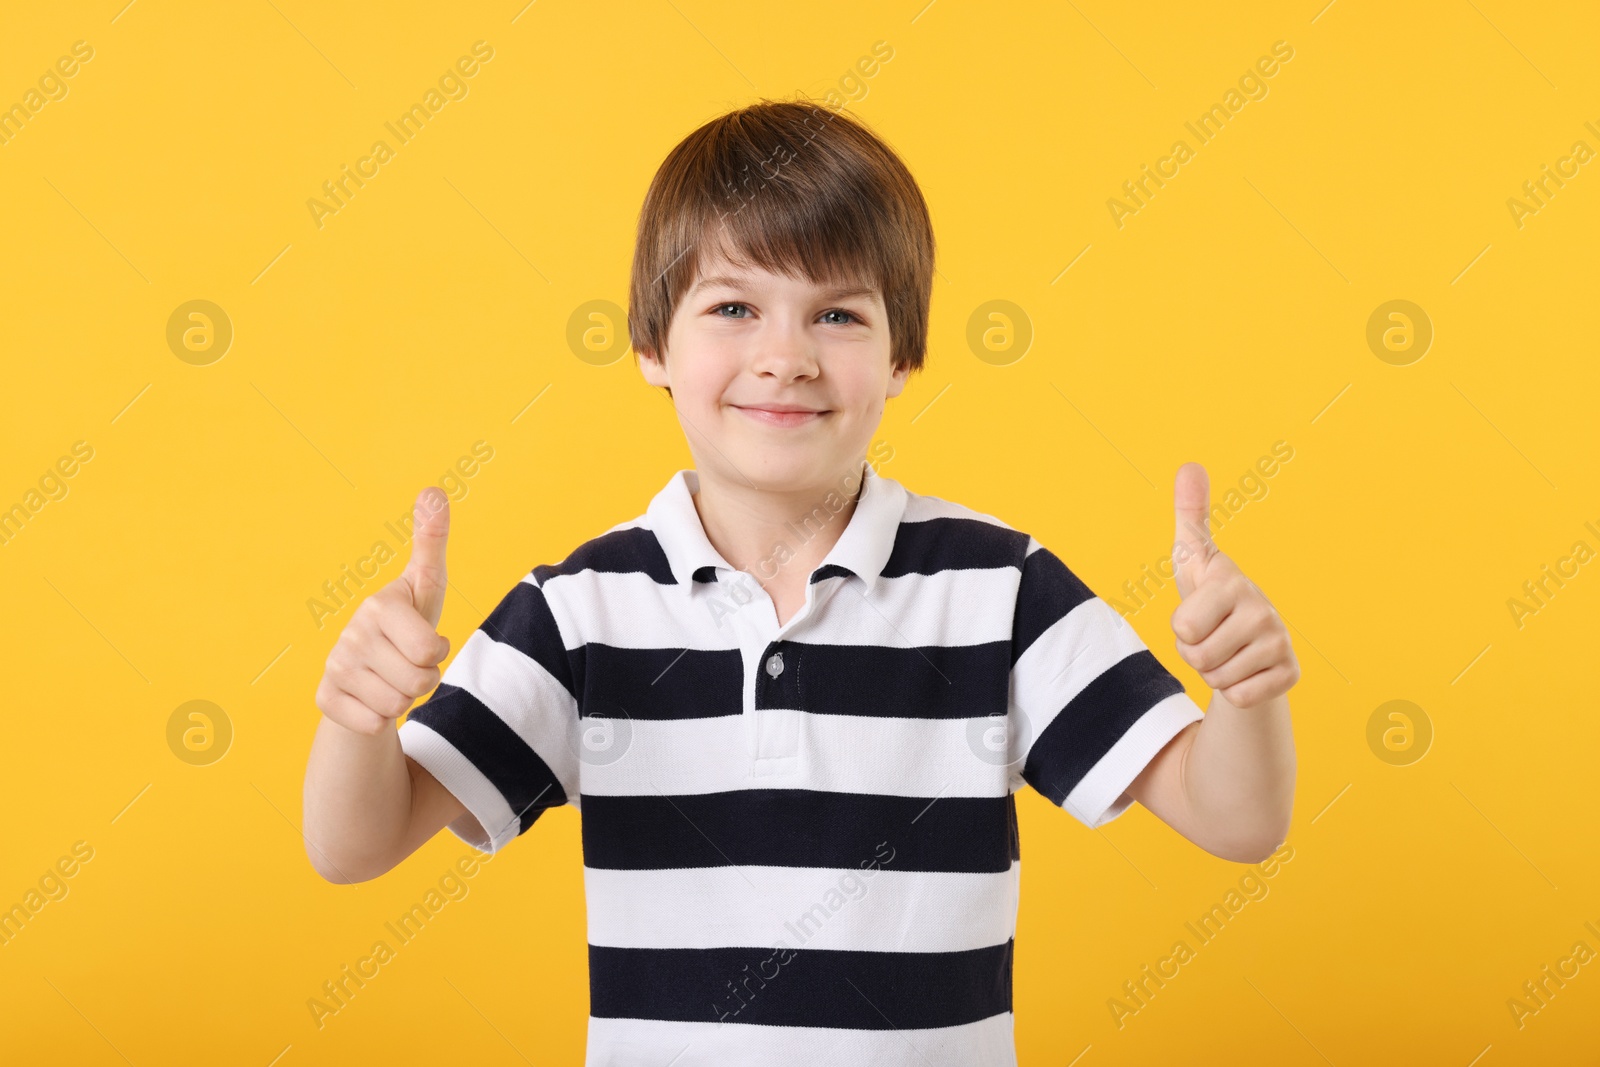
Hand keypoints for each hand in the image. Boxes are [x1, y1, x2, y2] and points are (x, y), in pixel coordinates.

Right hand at [315, 487, 452, 734]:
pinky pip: (374, 725)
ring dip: (404, 700)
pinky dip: (380, 719)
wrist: (370, 672)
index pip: (431, 651)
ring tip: (392, 679)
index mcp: (378, 605)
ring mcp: (334, 667)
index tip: (424, 641)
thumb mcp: (426, 585)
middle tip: (409, 664)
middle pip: (419, 682)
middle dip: (424, 680)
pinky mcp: (324, 698)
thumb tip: (434, 490)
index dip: (437, 653)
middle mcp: (350, 633)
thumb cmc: (408, 625)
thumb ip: (432, 540)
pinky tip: (372, 698)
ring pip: (398, 706)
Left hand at [1169, 462, 1298, 708]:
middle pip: (1197, 657)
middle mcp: (1264, 609)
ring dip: (1215, 672)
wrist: (1247, 643)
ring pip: (1217, 679)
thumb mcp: (1193, 557)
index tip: (1200, 614)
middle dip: (1195, 655)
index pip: (1182, 628)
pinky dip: (1235, 691)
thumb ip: (1190, 513)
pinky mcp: (1291, 673)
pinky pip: (1239, 697)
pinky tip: (1247, 670)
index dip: (1181, 630)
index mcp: (1233, 583)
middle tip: (1213, 637)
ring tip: (1228, 650)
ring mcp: (1280, 642)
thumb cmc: (1212, 597)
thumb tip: (1190, 464)